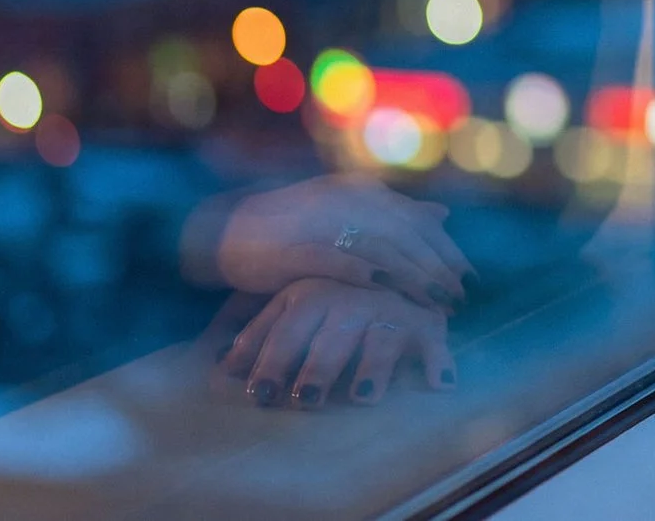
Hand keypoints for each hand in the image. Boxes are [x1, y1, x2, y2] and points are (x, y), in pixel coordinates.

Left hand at [214, 279, 453, 406]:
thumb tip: (215, 367)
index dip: (272, 360)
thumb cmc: (327, 297)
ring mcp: (388, 312)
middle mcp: (350, 302)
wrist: (391, 254)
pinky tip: (439, 386)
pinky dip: (439, 363)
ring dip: (372, 368)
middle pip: (332, 338)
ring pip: (379, 341)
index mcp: (311, 295)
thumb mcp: (287, 305)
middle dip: (318, 369)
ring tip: (362, 397)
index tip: (259, 395)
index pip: (287, 329)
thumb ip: (255, 332)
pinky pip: (434, 343)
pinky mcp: (426, 324)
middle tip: (306, 400)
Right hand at [215, 173, 473, 307]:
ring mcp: (321, 221)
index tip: (469, 276)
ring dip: (412, 275)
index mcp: (363, 192)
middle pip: (404, 234)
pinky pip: (336, 258)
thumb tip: (442, 216)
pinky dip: (363, 273)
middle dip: (437, 266)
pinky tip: (385, 290)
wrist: (229, 231)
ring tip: (436, 300)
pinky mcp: (296, 246)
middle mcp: (346, 201)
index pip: (415, 220)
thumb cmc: (296, 229)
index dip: (445, 249)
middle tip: (460, 295)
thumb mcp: (349, 216)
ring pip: (378, 247)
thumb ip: (395, 216)